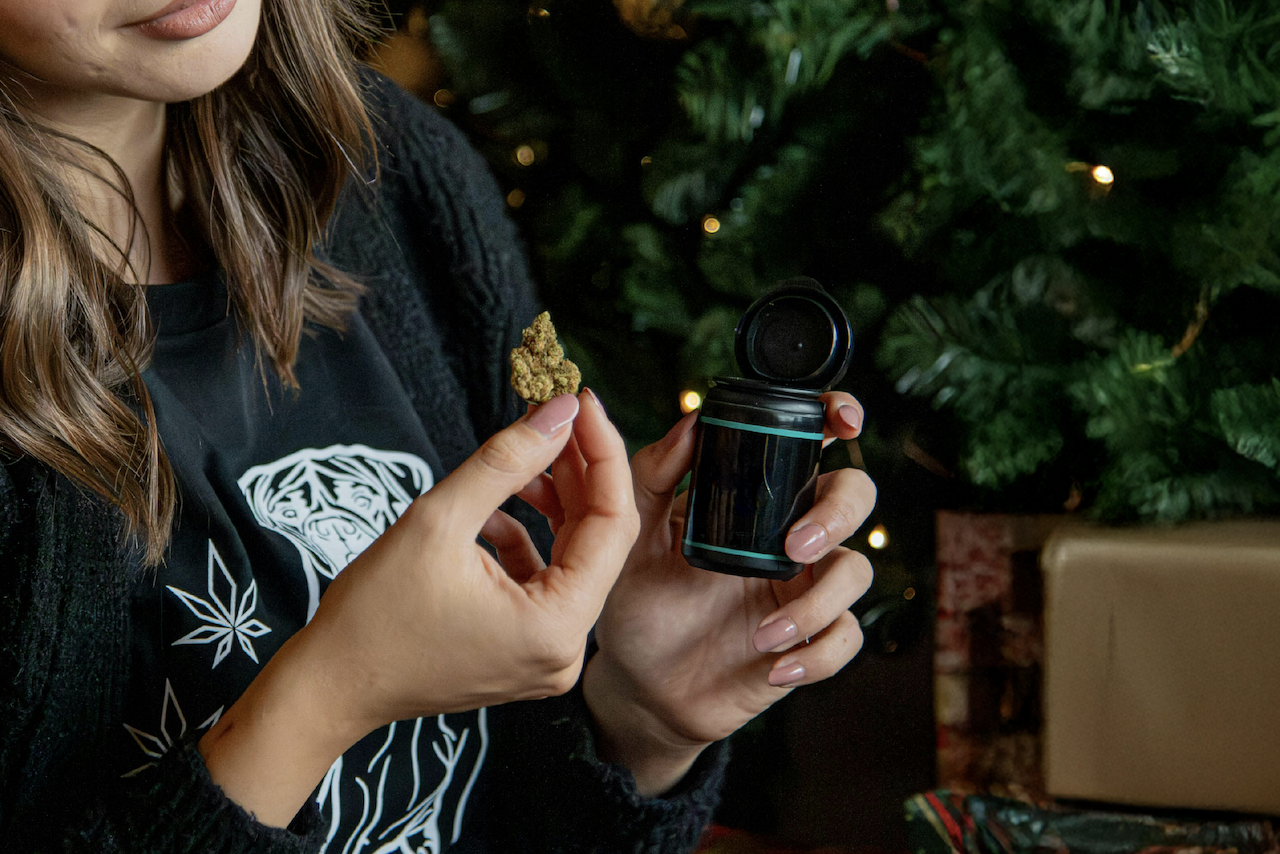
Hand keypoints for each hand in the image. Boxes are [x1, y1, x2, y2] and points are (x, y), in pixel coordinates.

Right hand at [200, 390, 638, 823]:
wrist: (329, 686)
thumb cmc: (373, 614)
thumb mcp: (439, 519)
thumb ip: (507, 460)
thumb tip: (560, 412)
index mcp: (557, 626)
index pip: (612, 524)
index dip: (603, 454)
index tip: (582, 401)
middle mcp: (566, 650)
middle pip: (598, 540)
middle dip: (579, 472)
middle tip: (555, 416)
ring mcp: (547, 656)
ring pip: (573, 557)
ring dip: (554, 502)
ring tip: (522, 458)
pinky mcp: (525, 651)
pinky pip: (545, 580)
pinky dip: (527, 538)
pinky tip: (492, 511)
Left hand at [573, 393, 873, 793]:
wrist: (637, 681)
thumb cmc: (638, 598)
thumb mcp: (633, 532)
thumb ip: (653, 474)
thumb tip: (691, 421)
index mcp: (757, 497)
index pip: (812, 442)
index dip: (838, 417)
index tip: (840, 420)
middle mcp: (789, 534)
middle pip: (855, 494)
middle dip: (837, 513)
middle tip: (792, 545)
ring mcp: (803, 587)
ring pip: (857, 570)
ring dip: (819, 600)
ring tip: (765, 632)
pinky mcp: (808, 640)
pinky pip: (845, 639)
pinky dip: (816, 654)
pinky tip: (774, 665)